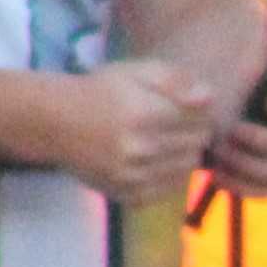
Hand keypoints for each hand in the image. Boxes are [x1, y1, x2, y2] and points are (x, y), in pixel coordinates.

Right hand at [60, 57, 221, 205]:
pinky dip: (170, 176)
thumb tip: (209, 99)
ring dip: (185, 154)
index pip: (200, 119)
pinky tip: (156, 161)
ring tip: (167, 141)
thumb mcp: (135, 72)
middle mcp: (140, 148)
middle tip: (178, 124)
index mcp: (144, 114)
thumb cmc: (101, 91)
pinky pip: (168, 189)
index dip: (200, 111)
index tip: (187, 107)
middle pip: (197, 144)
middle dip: (196, 132)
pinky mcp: (126, 194)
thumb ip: (176, 81)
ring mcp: (132, 175)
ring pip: (187, 168)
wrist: (57, 123)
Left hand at [199, 59, 266, 197]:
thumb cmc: (236, 78)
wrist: (221, 110)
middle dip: (266, 141)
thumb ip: (249, 59)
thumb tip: (250, 54)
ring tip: (220, 154)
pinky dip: (241, 186)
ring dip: (250, 166)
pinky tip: (217, 174)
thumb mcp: (242, 62)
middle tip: (233, 131)